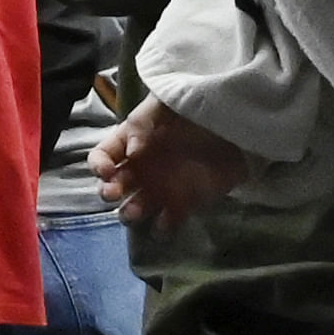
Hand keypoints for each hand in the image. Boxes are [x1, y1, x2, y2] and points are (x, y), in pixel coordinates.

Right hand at [89, 96, 248, 233]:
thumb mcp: (161, 107)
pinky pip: (167, 222)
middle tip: (115, 193)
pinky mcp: (185, 205)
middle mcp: (140, 169)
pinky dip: (162, 227)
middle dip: (109, 192)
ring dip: (130, 213)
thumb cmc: (192, 110)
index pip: (101, 158)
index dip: (98, 165)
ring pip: (135, 208)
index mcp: (128, 143)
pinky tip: (164, 223)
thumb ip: (141, 126)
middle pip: (114, 187)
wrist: (235, 124)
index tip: (108, 171)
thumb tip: (131, 152)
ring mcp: (161, 189)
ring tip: (135, 212)